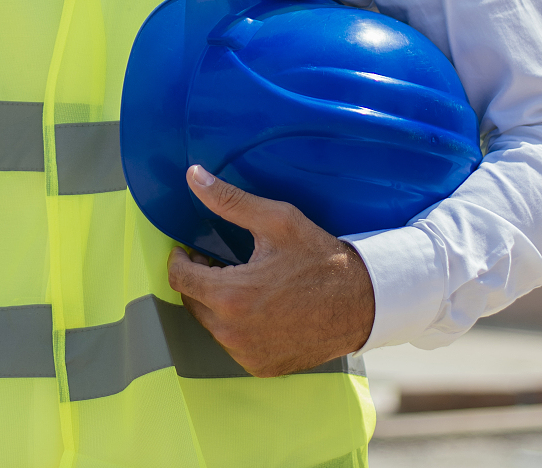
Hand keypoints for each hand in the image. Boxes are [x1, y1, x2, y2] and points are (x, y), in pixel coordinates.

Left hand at [165, 165, 374, 376]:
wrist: (362, 303)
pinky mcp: (261, 366)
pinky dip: (237, 326)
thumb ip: (229, 201)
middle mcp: (233, 332)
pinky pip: (233, 344)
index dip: (179, 259)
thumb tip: (194, 176)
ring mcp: (246, 354)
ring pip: (211, 324)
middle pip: (192, 302)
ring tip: (240, 282)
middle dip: (199, 279)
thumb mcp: (276, 221)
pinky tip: (258, 307)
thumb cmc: (319, 259)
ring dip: (217, 303)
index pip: (179, 278)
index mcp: (231, 295)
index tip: (187, 250)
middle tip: (217, 262)